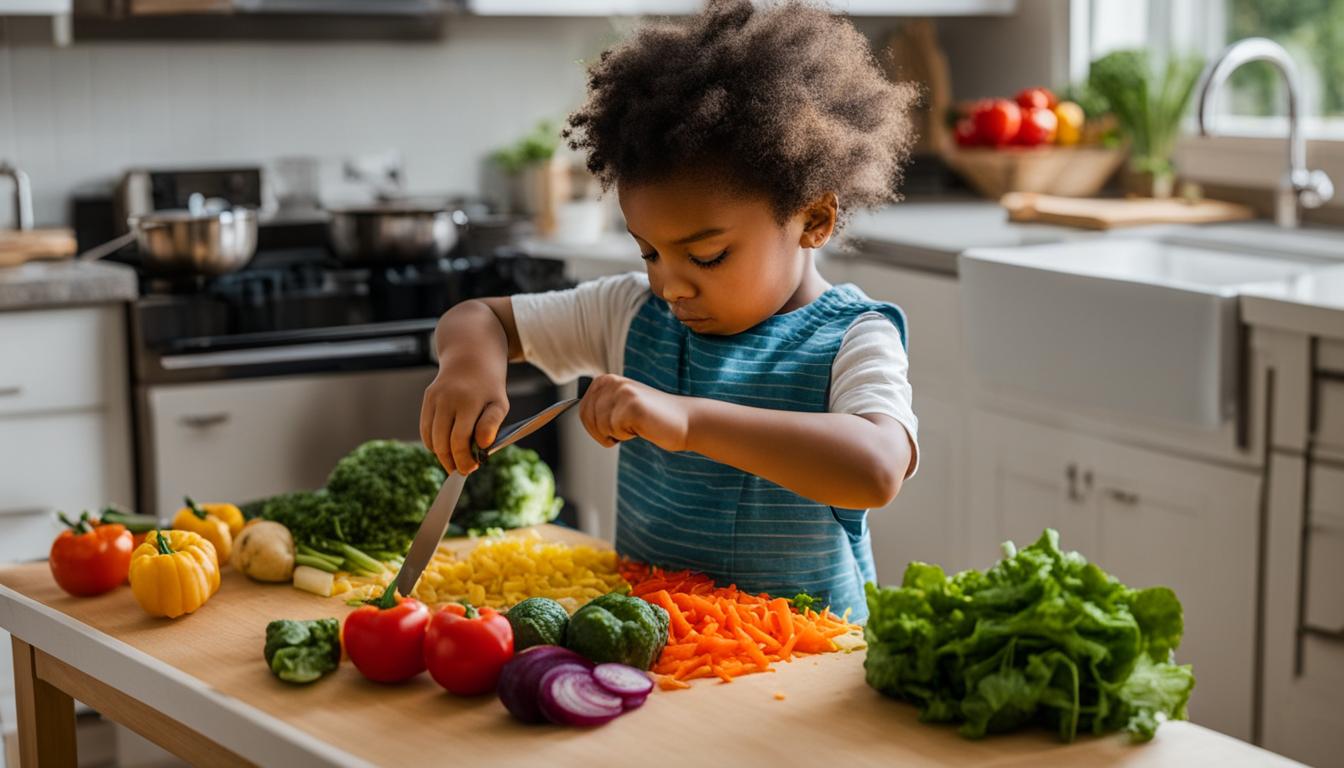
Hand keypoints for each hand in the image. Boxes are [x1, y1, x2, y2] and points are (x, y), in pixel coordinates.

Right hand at [419, 361, 507, 475]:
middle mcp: (447, 399)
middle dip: (452, 462)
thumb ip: (491, 425)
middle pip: (442, 442)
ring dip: (441, 456)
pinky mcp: (427, 399)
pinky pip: (425, 429)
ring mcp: (435, 398)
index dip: (464, 460)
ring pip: (431, 439)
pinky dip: (433, 444)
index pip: (459, 441)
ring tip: (454, 462)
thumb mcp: (500, 404)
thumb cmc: (489, 388)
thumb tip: (482, 446)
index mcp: (468, 401)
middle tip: (462, 471)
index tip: (471, 469)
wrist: (471, 359)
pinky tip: (445, 449)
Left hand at [579, 374, 690, 450]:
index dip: (596, 428)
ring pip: (601, 426)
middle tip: (628, 427)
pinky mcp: (631, 404)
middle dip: (605, 432)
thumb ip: (598, 407)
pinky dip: (628, 435)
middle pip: (588, 420)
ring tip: (638, 423)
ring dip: (618, 433)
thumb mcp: (618, 407)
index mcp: (605, 380)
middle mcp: (611, 381)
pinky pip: (615, 431)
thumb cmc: (651, 419)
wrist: (684, 421)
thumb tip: (556, 413)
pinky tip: (643, 425)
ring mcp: (622, 391)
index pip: (582, 412)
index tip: (615, 427)